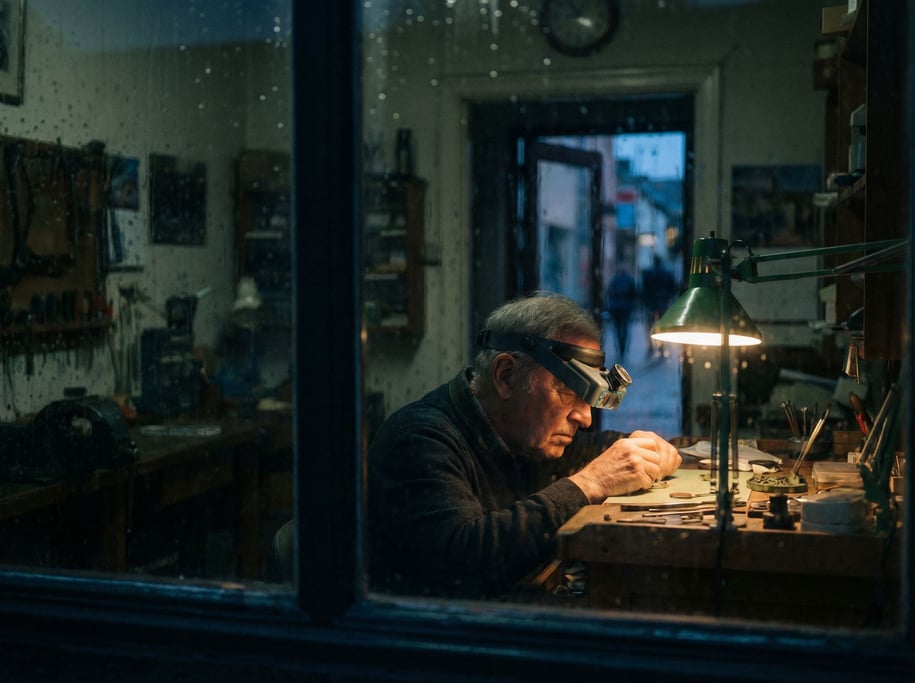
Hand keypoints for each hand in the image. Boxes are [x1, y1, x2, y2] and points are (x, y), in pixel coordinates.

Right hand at [568, 430, 682, 502]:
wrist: (593, 482)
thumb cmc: (602, 470)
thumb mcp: (615, 451)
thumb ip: (630, 449)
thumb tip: (647, 452)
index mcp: (627, 443)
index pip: (652, 443)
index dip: (652, 453)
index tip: (647, 461)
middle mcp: (632, 450)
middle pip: (657, 457)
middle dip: (653, 467)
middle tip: (645, 473)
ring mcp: (636, 462)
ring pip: (657, 469)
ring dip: (650, 477)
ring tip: (640, 479)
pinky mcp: (637, 475)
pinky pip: (650, 482)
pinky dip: (644, 486)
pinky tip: (635, 485)